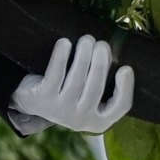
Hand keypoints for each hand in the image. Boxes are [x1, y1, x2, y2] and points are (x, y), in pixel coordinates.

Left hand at [10, 35, 135, 134]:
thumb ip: (104, 80)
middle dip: (101, 63)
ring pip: (76, 80)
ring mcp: (60, 110)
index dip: (125, 87)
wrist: (34, 101)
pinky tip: (65, 43)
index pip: (120, 106)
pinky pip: (55, 74)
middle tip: (102, 44)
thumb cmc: (70, 92)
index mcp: (99, 120)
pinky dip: (61, 56)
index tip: (126, 68)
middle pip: (96, 89)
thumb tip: (111, 54)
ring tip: (86, 40)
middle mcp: (81, 120)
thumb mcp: (90, 95)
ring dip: (83, 56)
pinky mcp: (43, 98)